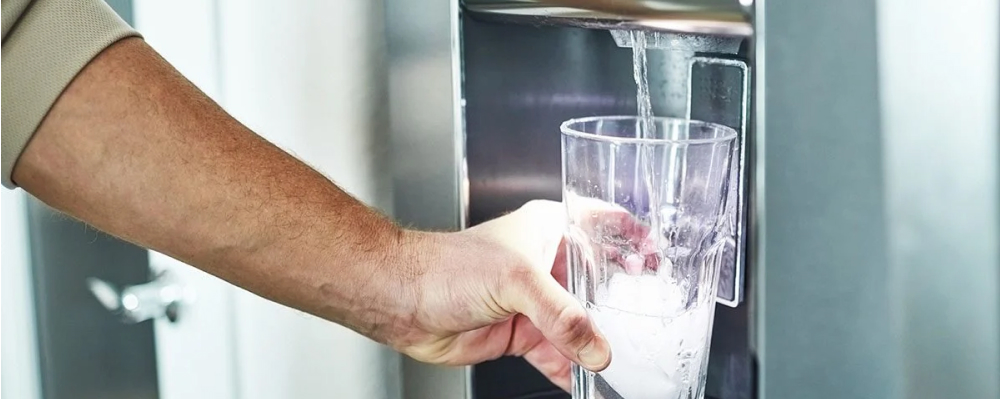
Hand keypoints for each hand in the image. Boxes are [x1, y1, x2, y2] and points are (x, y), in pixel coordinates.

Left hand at [387, 199, 648, 389]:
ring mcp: (536, 301)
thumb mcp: (516, 281)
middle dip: (624, 305)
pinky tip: (592, 382)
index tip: (662, 261)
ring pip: (581, 324)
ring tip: (629, 360)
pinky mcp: (523, 334)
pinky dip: (575, 369)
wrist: (403, 300)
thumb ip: (561, 316)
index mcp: (550, 229)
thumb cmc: (446, 266)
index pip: (605, 226)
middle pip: (601, 284)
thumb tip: (596, 347)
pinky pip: (560, 354)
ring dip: (600, 343)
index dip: (636, 241)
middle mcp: (548, 263)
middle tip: (653, 323)